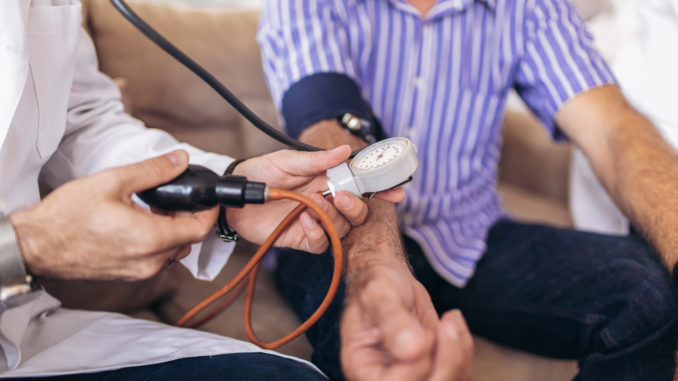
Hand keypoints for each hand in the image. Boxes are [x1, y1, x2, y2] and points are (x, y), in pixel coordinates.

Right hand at [10, 150, 217, 280]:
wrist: (37, 245)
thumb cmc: (68, 216)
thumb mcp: (113, 181)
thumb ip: (153, 171)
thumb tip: (179, 160)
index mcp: (150, 239)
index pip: (200, 229)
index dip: (209, 212)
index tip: (207, 198)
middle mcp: (149, 261)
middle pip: (189, 240)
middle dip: (188, 218)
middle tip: (174, 197)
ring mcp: (139, 271)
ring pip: (174, 251)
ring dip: (173, 230)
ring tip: (153, 208)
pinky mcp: (129, 274)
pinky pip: (156, 259)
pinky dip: (158, 241)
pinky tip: (140, 223)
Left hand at [227, 146, 404, 252]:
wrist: (235, 197)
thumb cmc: (260, 173)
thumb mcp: (287, 161)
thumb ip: (317, 160)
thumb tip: (346, 151)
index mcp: (327, 179)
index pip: (361, 184)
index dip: (381, 187)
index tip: (397, 190)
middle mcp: (327, 201)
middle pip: (358, 211)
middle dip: (357, 205)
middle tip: (342, 197)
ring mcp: (317, 221)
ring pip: (343, 227)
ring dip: (333, 217)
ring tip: (314, 205)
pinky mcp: (303, 239)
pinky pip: (322, 244)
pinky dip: (318, 234)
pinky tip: (305, 222)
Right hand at [341, 260, 472, 380]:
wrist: (388, 278)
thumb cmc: (377, 284)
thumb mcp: (379, 294)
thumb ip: (393, 321)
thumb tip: (413, 350)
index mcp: (363, 367)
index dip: (418, 363)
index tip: (424, 333)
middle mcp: (385, 377)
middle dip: (447, 362)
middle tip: (446, 326)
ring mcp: (412, 374)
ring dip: (458, 353)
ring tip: (449, 320)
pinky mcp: (432, 367)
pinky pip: (459, 373)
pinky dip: (464, 349)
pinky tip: (452, 323)